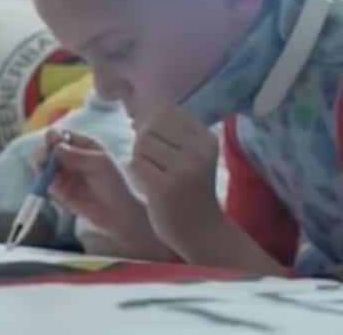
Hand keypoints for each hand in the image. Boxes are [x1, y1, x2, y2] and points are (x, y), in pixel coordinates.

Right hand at [33, 129, 171, 259]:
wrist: (118, 213)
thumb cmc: (115, 184)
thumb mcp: (100, 164)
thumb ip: (77, 155)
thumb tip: (56, 146)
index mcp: (83, 145)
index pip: (61, 135)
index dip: (53, 137)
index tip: (51, 143)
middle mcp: (71, 158)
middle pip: (49, 150)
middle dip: (43, 153)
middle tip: (42, 160)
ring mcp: (65, 175)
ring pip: (44, 167)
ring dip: (41, 169)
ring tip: (45, 173)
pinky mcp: (60, 192)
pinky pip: (47, 184)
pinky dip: (46, 184)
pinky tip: (53, 186)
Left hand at [128, 103, 224, 255]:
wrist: (202, 231)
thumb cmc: (192, 191)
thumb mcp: (193, 157)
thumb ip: (172, 134)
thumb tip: (138, 113)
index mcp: (206, 139)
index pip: (168, 111)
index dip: (151, 120)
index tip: (155, 141)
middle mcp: (198, 151)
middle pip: (152, 126)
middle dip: (143, 139)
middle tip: (151, 160)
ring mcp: (183, 169)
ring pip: (142, 143)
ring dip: (139, 156)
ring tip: (151, 171)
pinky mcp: (165, 187)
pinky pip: (137, 164)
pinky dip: (136, 171)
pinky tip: (147, 183)